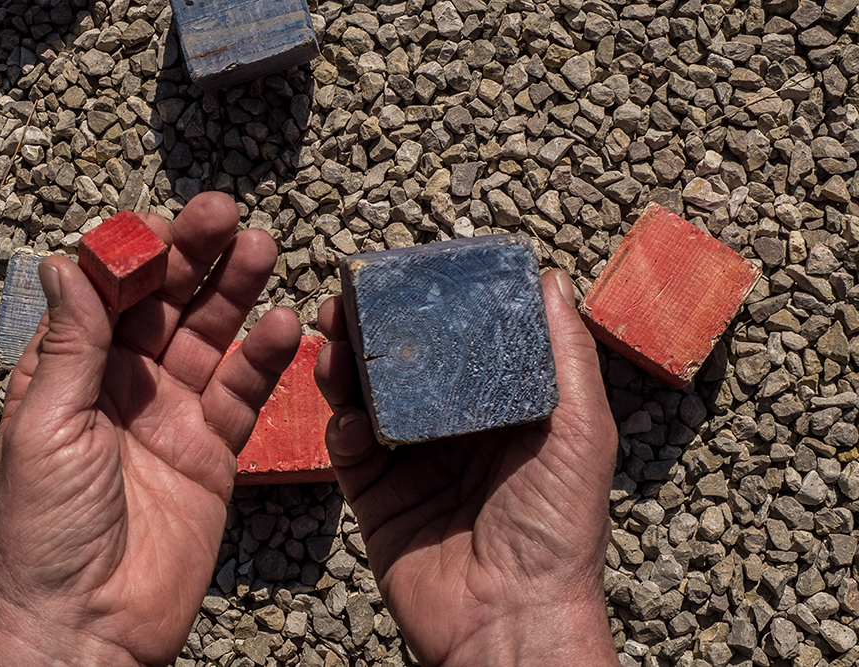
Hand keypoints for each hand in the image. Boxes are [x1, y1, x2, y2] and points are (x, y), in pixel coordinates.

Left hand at [0, 193, 301, 666]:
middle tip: (227, 216)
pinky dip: (262, 360)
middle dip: (194, 258)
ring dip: (234, 293)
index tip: (166, 223)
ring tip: (261, 248)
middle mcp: (120, 387)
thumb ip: (72, 345)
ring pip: (207, 339)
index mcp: (67, 375)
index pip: (106, 295)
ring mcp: (169, 418)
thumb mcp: (47, 426)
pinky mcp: (211, 453)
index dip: (136, 255)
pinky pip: (241, 394)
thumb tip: (68, 263)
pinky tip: (281, 325)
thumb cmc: (45, 532)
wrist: (88, 626)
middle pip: (163, 306)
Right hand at [314, 269, 618, 666]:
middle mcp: (453, 432)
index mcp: (501, 411)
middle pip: (402, 366)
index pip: (457, 346)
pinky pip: (348, 450)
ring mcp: (411, 465)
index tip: (402, 276)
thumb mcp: (580, 431)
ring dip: (345, 367)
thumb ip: (564, 355)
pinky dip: (342, 427)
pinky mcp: (376, 499)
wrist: (511, 621)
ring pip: (365, 400)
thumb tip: (549, 280)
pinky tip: (349, 421)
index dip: (428, 309)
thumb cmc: (559, 530)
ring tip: (334, 342)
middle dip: (372, 330)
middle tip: (346, 301)